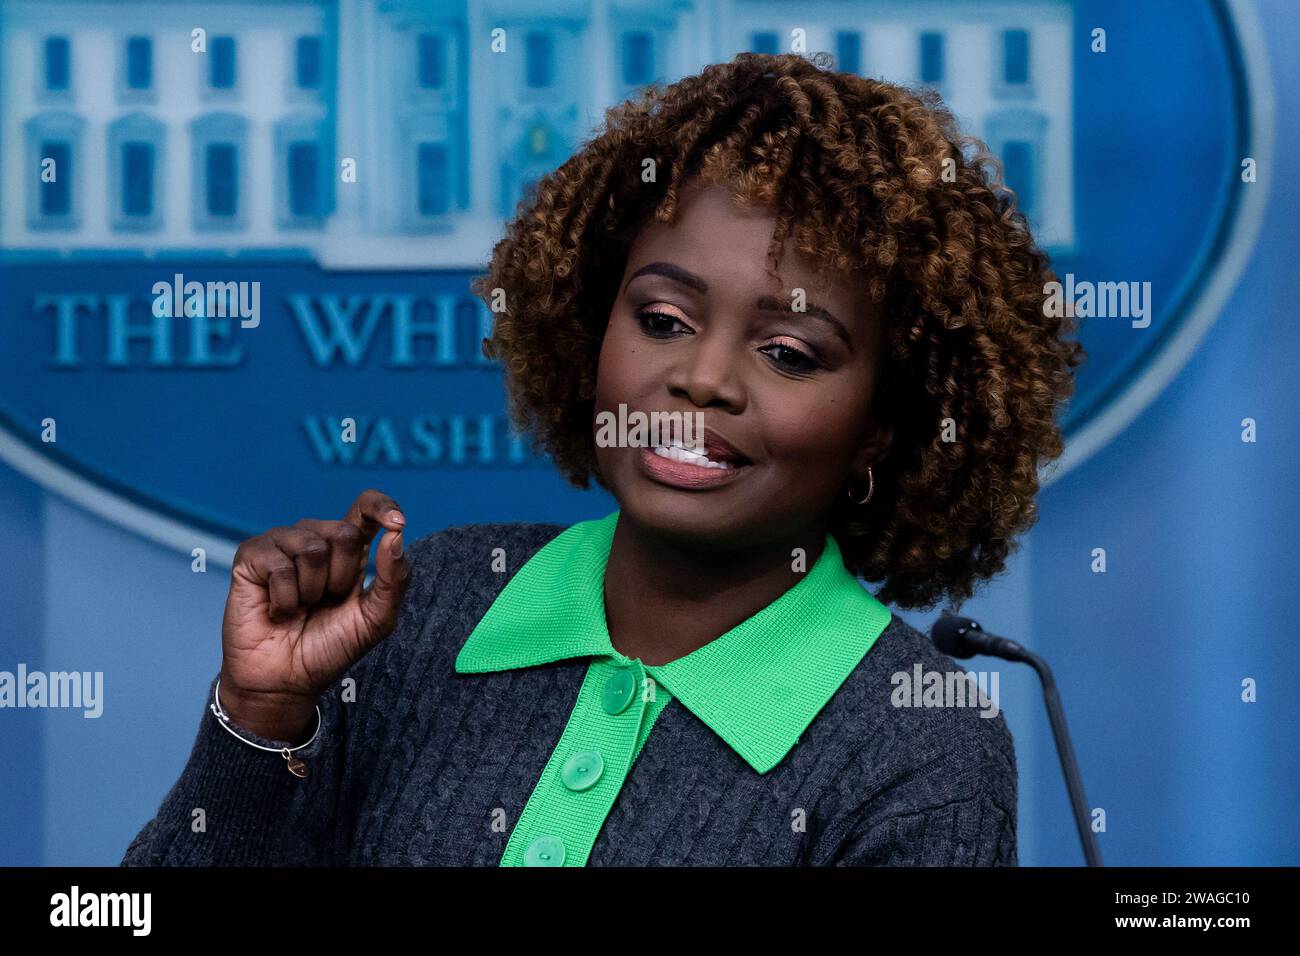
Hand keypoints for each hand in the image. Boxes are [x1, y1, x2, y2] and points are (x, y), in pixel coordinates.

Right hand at [217, 489, 409, 740]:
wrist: (286, 681)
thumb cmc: (330, 648)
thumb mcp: (376, 619)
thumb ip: (393, 579)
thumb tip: (396, 534)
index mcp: (347, 549)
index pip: (366, 508)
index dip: (383, 506)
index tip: (397, 523)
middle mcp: (314, 539)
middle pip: (344, 532)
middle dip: (342, 577)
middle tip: (325, 602)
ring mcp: (280, 545)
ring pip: (312, 547)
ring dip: (312, 590)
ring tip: (301, 607)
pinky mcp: (251, 557)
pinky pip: (279, 565)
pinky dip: (284, 597)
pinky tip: (277, 610)